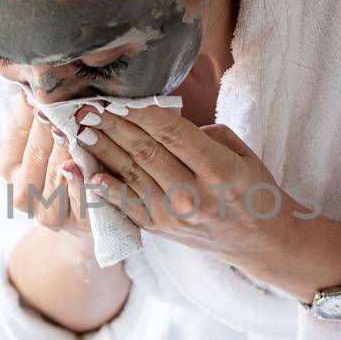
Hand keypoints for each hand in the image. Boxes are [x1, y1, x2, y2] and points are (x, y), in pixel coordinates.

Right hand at [0, 94, 93, 249]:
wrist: (85, 218)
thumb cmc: (66, 164)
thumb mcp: (47, 138)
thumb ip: (39, 113)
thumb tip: (34, 75)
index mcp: (10, 168)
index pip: (19, 133)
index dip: (32, 111)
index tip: (45, 89)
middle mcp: (23, 194)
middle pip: (37, 152)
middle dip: (52, 125)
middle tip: (64, 101)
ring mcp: (48, 212)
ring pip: (56, 174)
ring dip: (69, 147)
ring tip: (80, 123)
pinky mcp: (76, 224)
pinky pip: (78, 200)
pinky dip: (82, 181)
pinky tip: (86, 164)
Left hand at [73, 102, 340, 303]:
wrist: (259, 240)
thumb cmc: (252, 187)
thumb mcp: (241, 153)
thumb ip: (203, 134)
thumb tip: (161, 120)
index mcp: (219, 170)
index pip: (173, 135)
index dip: (142, 114)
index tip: (120, 98)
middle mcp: (193, 196)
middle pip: (145, 153)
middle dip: (114, 127)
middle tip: (89, 108)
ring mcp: (174, 217)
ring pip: (131, 176)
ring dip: (102, 151)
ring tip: (81, 130)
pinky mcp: (160, 230)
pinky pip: (126, 205)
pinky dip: (103, 187)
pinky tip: (84, 171)